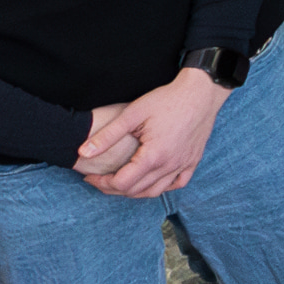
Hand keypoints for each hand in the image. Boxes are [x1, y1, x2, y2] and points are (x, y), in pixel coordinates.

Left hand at [76, 64, 232, 197]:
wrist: (201, 92)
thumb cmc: (167, 99)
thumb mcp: (132, 114)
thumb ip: (106, 136)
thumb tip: (83, 152)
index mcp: (153, 156)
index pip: (122, 183)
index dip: (102, 183)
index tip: (90, 177)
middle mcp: (170, 166)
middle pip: (137, 190)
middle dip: (113, 189)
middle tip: (99, 180)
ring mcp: (184, 165)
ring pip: (156, 191)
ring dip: (135, 191)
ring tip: (120, 182)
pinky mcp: (193, 161)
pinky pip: (177, 184)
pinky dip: (161, 187)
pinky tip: (151, 180)